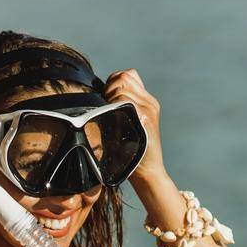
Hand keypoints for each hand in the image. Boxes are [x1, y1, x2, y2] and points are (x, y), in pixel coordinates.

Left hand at [104, 68, 166, 184]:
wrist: (148, 172)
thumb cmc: (132, 153)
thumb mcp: (127, 126)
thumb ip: (119, 109)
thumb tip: (97, 97)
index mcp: (147, 102)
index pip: (128, 75)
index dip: (113, 81)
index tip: (106, 98)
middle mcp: (149, 102)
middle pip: (123, 76)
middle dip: (109, 87)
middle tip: (105, 106)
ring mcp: (148, 109)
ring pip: (121, 87)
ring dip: (109, 99)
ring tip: (108, 115)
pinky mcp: (144, 117)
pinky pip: (123, 100)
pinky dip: (113, 106)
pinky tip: (112, 120)